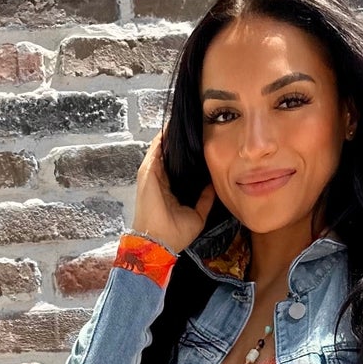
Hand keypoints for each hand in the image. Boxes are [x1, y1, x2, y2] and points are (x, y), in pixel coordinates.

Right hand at [132, 130, 216, 256]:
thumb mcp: (197, 215)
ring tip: (188, 121)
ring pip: (163, 146)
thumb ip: (205, 199)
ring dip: (174, 135)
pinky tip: (176, 125)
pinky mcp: (148, 170)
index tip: (202, 142)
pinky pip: (157, 147)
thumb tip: (214, 184)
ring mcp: (152, 173)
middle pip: (171, 153)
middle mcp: (159, 178)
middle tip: (197, 127)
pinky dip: (166, 135)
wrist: (158, 242)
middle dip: (183, 141)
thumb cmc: (175, 234)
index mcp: (169, 188)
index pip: (179, 165)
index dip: (189, 154)